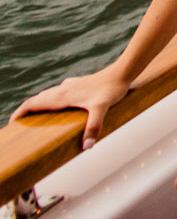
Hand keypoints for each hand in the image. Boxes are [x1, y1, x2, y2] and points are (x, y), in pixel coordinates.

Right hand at [10, 64, 133, 149]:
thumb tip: (86, 147)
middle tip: (19, 126)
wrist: (123, 71)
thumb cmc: (112, 88)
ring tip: (34, 117)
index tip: (11, 124)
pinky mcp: (79, 83)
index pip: (33, 103)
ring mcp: (71, 85)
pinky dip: (52, 99)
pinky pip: (59, 92)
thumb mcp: (102, 108)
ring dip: (38, 105)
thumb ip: (94, 126)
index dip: (20, 113)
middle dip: (26, 111)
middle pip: (37, 100)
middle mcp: (62, 89)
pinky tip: (59, 103)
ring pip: (48, 95)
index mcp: (62, 96)